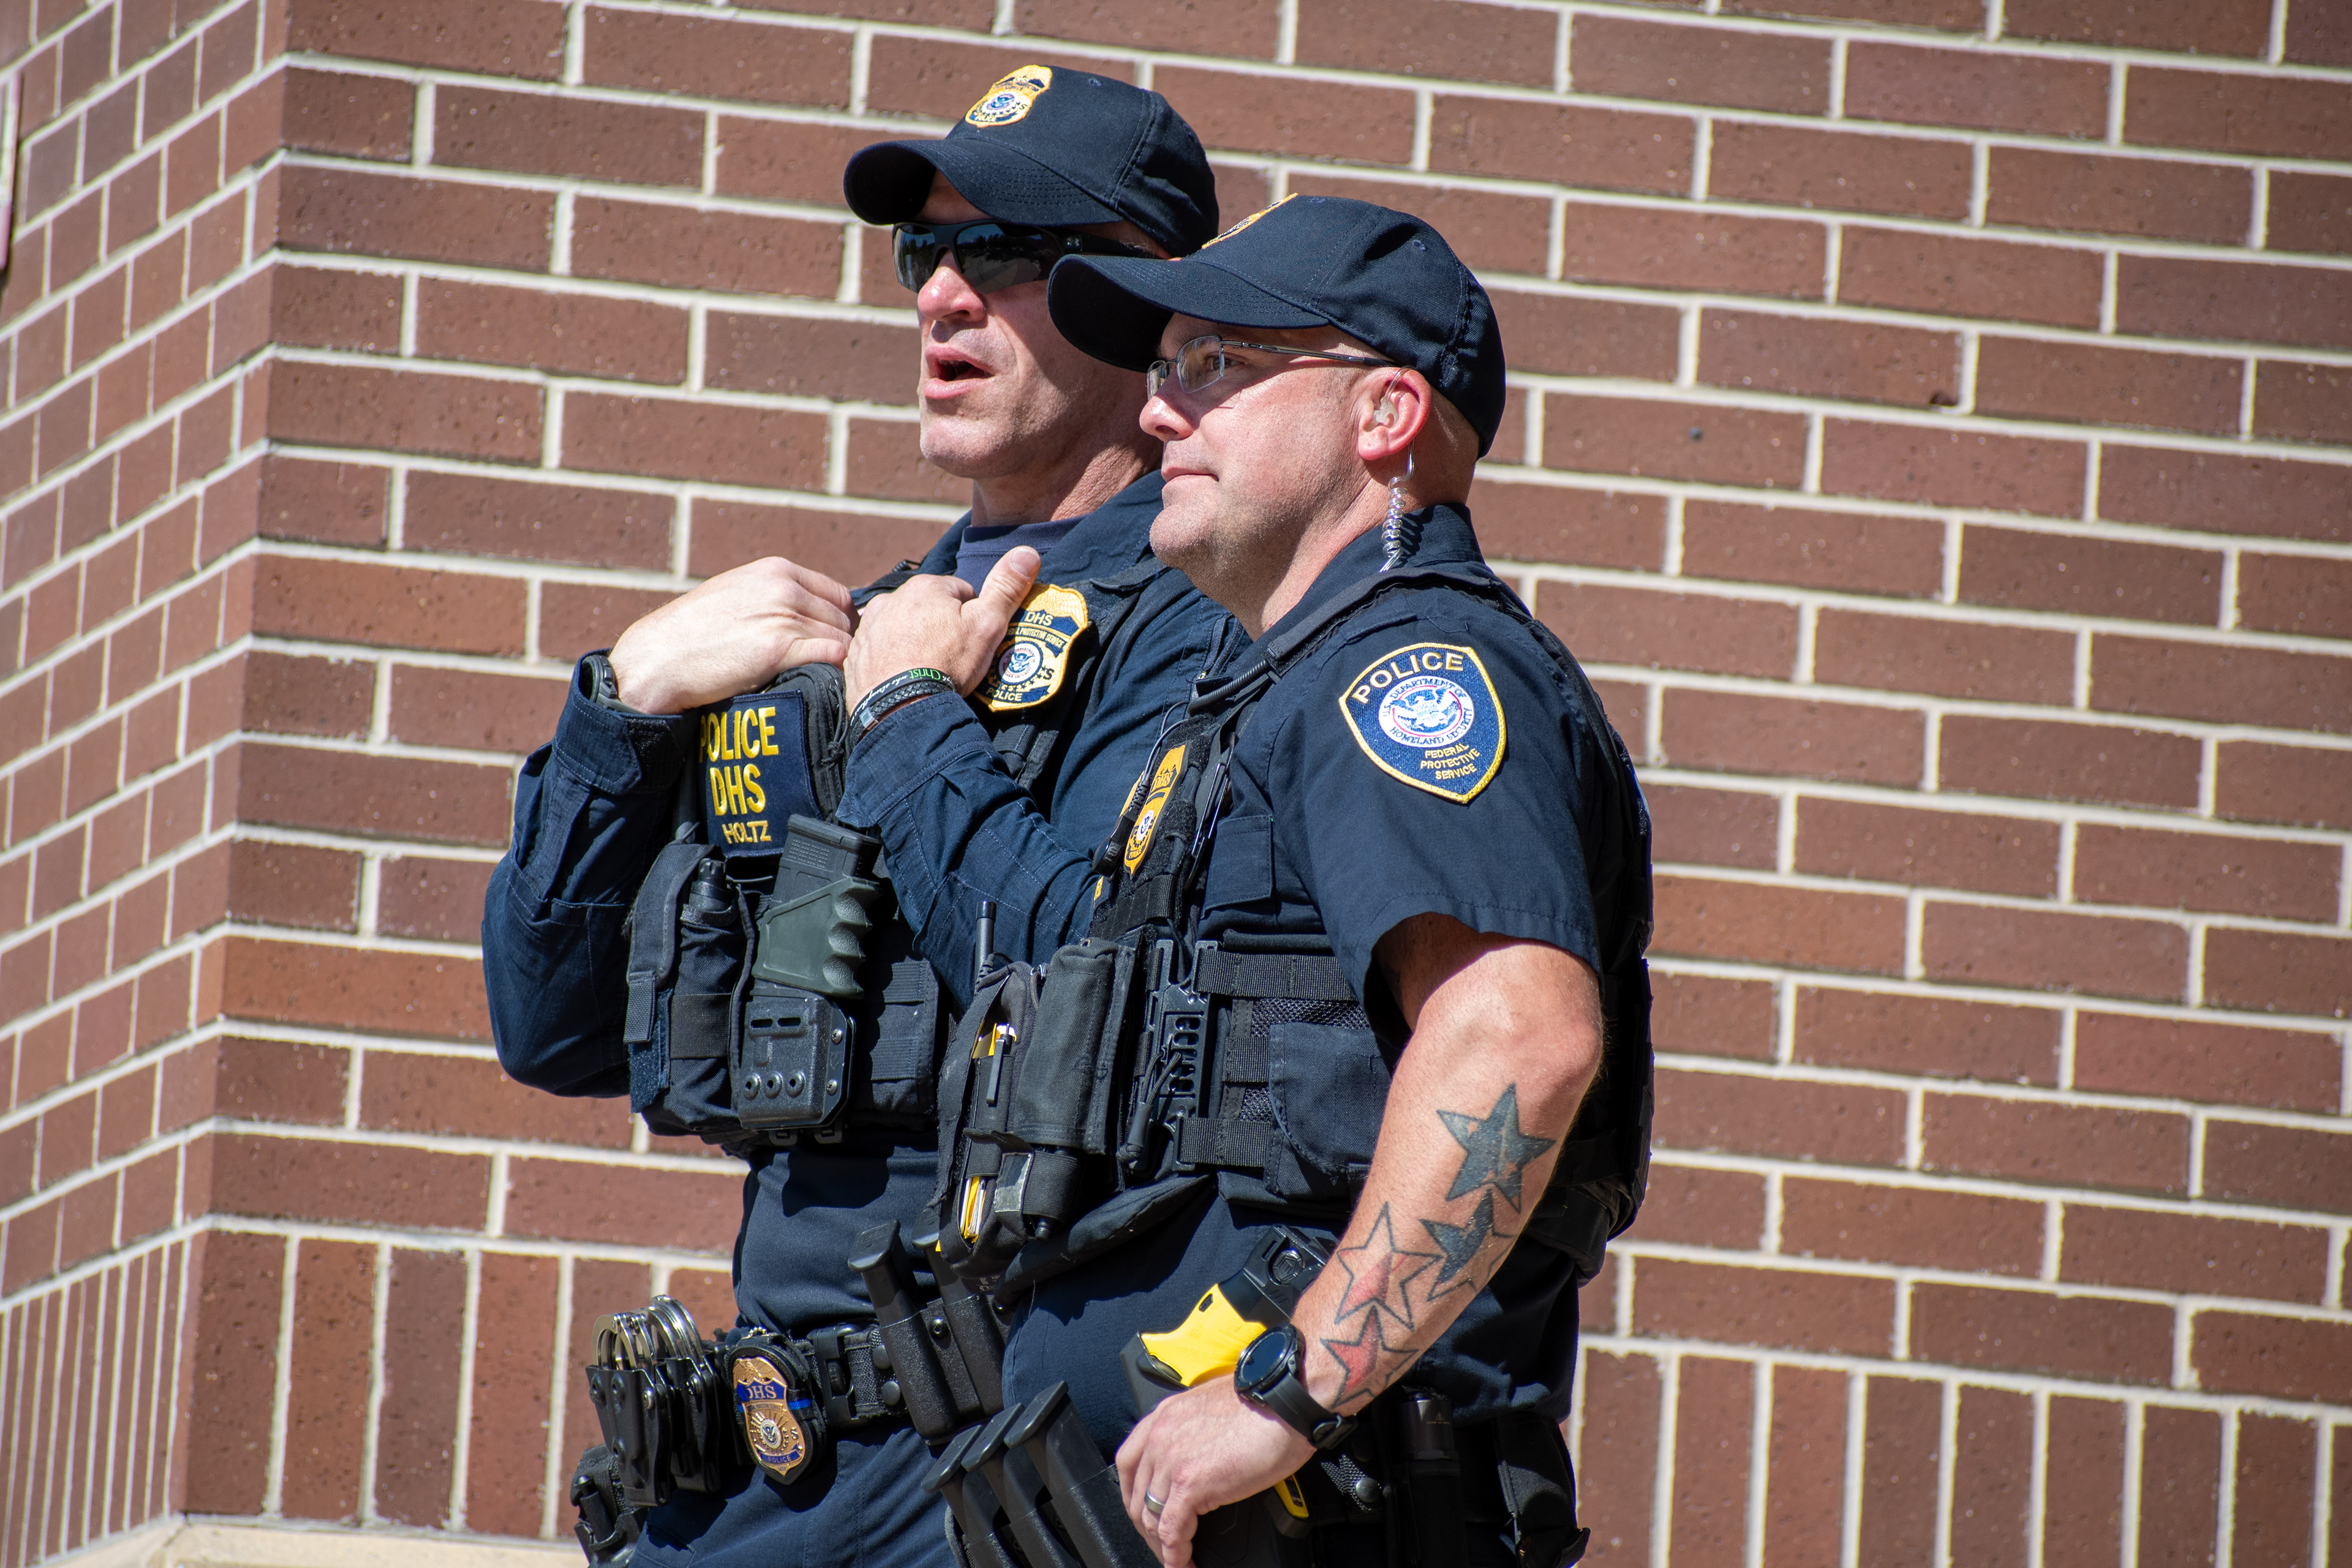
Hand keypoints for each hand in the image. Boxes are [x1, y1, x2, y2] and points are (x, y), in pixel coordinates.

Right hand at [608, 558, 854, 713]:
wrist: (658, 659)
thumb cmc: (693, 634)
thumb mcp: (735, 595)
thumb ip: (773, 596)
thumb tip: (809, 614)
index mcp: (775, 570)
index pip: (837, 594)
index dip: (840, 621)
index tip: (833, 643)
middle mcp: (783, 587)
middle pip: (843, 618)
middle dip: (840, 642)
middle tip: (828, 668)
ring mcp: (783, 616)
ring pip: (842, 638)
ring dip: (838, 661)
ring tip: (823, 678)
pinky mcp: (780, 648)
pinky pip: (835, 656)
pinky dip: (836, 670)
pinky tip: (822, 682)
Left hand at [843, 547, 1041, 710]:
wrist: (901, 710)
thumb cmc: (946, 665)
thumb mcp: (987, 626)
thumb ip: (1006, 588)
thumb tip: (1027, 552)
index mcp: (925, 587)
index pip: (960, 592)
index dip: (971, 617)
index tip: (971, 641)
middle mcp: (890, 599)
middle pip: (927, 609)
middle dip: (939, 628)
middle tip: (950, 658)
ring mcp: (868, 627)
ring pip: (901, 628)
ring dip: (913, 642)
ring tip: (925, 670)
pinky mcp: (855, 655)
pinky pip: (879, 650)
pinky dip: (890, 660)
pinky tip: (903, 678)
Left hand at [1114, 1380, 1313, 1567]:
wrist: (1286, 1403)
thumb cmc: (1263, 1405)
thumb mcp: (1211, 1411)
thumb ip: (1193, 1433)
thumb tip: (1197, 1460)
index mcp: (1163, 1417)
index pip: (1128, 1464)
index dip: (1134, 1496)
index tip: (1146, 1513)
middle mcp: (1160, 1436)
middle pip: (1135, 1495)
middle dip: (1146, 1527)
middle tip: (1162, 1544)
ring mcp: (1172, 1460)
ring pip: (1151, 1517)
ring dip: (1162, 1546)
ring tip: (1177, 1558)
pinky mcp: (1190, 1483)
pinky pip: (1172, 1531)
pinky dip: (1175, 1554)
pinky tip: (1184, 1563)